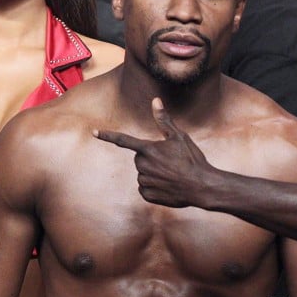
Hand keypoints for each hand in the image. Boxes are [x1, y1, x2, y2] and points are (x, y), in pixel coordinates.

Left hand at [94, 97, 212, 207]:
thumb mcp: (179, 137)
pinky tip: (168, 187)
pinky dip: (155, 188)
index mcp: (148, 149)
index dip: (108, 135)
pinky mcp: (148, 195)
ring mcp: (145, 181)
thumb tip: (155, 100)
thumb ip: (164, 120)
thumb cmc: (192, 159)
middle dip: (151, 159)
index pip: (123, 140)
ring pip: (143, 175)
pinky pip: (146, 189)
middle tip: (170, 162)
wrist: (202, 186)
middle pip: (140, 159)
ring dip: (153, 174)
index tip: (94, 132)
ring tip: (172, 176)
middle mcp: (143, 165)